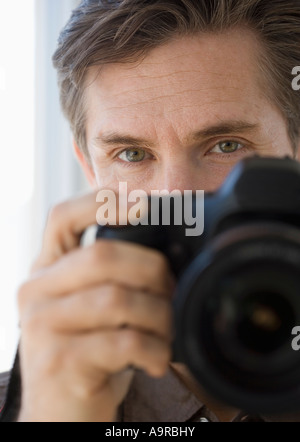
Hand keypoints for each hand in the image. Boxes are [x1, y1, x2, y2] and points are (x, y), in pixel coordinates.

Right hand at [17, 192, 174, 421]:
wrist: (60, 413)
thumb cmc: (86, 355)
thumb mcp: (91, 310)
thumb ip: (110, 280)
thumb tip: (165, 258)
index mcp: (46, 271)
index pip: (62, 218)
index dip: (101, 203)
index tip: (143, 207)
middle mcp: (37, 291)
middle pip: (102, 255)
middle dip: (152, 271)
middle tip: (171, 293)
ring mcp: (43, 326)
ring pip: (117, 299)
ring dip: (158, 316)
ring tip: (166, 333)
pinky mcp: (59, 361)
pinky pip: (123, 342)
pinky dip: (154, 349)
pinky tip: (158, 360)